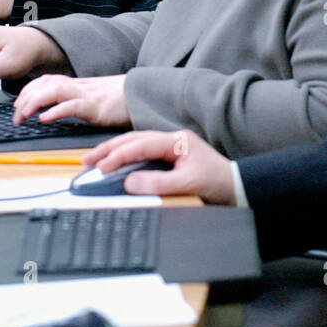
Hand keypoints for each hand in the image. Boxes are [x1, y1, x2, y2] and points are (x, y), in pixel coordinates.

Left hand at [12, 74, 129, 127]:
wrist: (145, 94)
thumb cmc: (121, 99)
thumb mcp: (94, 98)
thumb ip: (77, 101)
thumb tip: (57, 109)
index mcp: (77, 84)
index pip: (45, 81)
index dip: (28, 91)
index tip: (17, 105)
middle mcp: (79, 86)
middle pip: (44, 84)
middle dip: (25, 98)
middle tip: (16, 116)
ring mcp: (87, 94)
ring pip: (53, 90)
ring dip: (34, 102)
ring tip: (23, 115)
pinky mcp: (96, 106)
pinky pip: (72, 106)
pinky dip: (56, 111)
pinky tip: (45, 118)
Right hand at [79, 128, 234, 203]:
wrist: (237, 187)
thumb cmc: (218, 183)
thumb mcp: (188, 184)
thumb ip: (158, 183)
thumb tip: (130, 182)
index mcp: (177, 141)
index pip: (141, 144)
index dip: (119, 154)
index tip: (102, 166)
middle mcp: (172, 140)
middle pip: (134, 139)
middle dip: (110, 148)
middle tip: (89, 160)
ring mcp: (171, 148)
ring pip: (136, 144)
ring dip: (115, 151)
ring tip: (96, 161)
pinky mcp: (170, 158)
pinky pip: (142, 153)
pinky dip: (126, 157)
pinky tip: (115, 163)